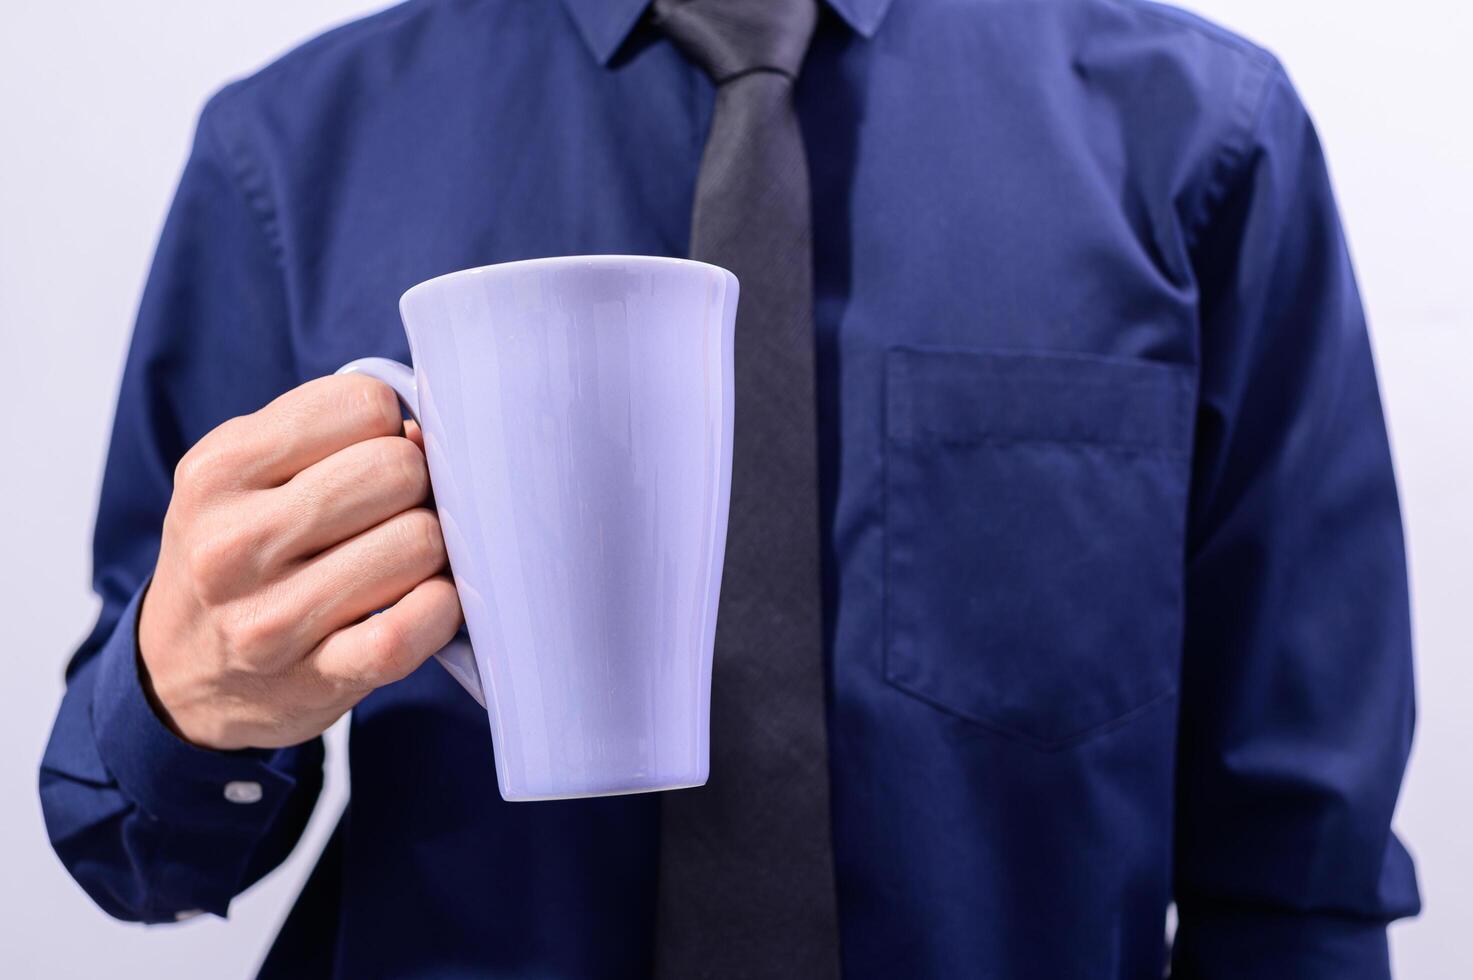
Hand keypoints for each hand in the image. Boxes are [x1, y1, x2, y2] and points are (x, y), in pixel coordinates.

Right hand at [137, 374, 462, 750]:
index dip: (388, 426)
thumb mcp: (240, 472)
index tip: (371, 456)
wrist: (180, 671)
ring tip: (398, 561)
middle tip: (392, 512)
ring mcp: (272, 618)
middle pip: (399, 470)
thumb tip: (423, 433)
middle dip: (415, 486)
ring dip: (432, 550)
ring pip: (420, 541)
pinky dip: (441, 608)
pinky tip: (423, 602)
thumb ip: (323, 432)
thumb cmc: (235, 551)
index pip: (363, 405)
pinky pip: (414, 626)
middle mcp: (233, 543)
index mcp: (218, 470)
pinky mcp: (317, 678)